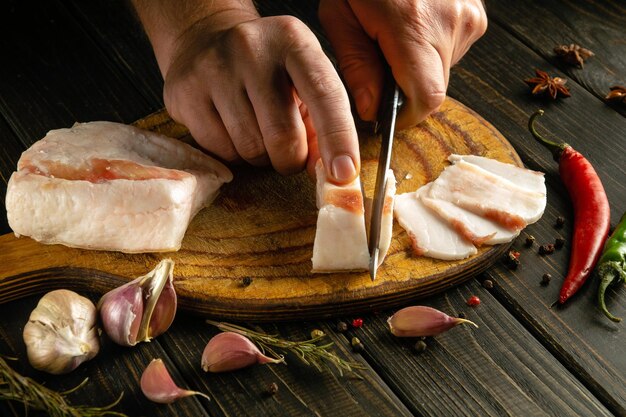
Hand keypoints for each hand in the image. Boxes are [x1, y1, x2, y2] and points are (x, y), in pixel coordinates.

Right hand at [161, 11, 359, 181]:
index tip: (343, 173)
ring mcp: (214, 69)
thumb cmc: (266, 69)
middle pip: (283, 136)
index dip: (338, 138)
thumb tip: (331, 170)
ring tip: (257, 133)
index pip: (324, 94)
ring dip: (261, 158)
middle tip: (288, 154)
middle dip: (291, 160)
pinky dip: (233, 155)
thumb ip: (322, 123)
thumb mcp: (302, 81)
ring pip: (251, 149)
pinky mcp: (186, 92)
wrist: (204, 40)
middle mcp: (252, 49)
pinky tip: (232, 132)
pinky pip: (221, 151)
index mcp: (294, 41)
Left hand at [319, 0, 486, 128]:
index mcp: (412, 24)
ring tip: (394, 40)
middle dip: (405, 92)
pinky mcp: (476, 15)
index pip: (426, 97)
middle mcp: (450, 22)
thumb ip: (356, 67)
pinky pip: (453, 52)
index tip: (387, 119)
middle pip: (434, 89)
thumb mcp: (339, 15)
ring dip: (417, 70)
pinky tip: (412, 29)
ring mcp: (469, 17)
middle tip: (380, 69)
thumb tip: (371, 110)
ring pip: (443, 72)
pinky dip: (430, 52)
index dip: (406, 117)